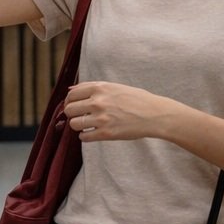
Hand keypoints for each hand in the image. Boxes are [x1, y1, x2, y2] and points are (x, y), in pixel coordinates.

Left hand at [63, 81, 179, 141]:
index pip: (71, 94)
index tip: (74, 106)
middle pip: (69, 110)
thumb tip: (70, 89)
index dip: (70, 101)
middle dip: (72, 114)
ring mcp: (101, 118)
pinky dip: (85, 136)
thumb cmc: (136, 99)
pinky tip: (93, 133)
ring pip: (74, 124)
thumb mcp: (114, 86)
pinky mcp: (106, 133)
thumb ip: (92, 86)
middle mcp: (98, 102)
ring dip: (78, 126)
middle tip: (80, 117)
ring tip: (88, 125)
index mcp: (100, 88)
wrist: (154, 114)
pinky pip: (84, 137)